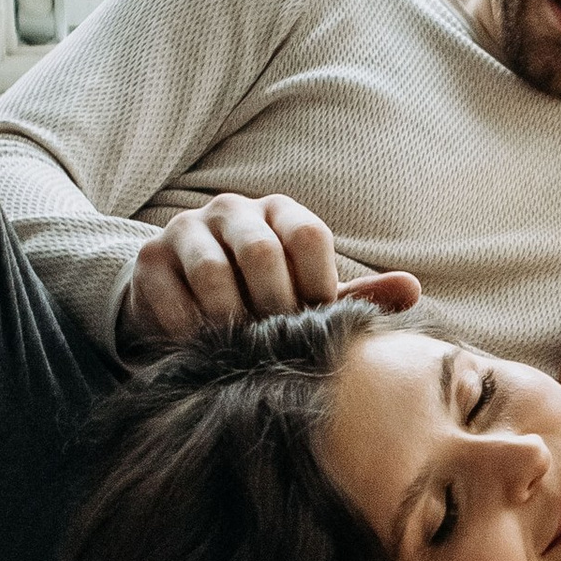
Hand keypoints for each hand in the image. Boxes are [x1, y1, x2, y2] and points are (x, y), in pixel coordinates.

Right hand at [120, 190, 417, 356]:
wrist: (183, 300)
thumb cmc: (259, 298)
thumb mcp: (306, 295)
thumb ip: (356, 296)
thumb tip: (412, 289)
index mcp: (278, 212)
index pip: (308, 234)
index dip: (317, 284)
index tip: (315, 324)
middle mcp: (231, 210)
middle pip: (260, 251)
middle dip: (274, 306)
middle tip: (277, 345)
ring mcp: (185, 230)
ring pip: (212, 272)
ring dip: (231, 319)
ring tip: (241, 350)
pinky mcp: (148, 259)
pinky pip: (170, 295)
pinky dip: (189, 329)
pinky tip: (203, 350)